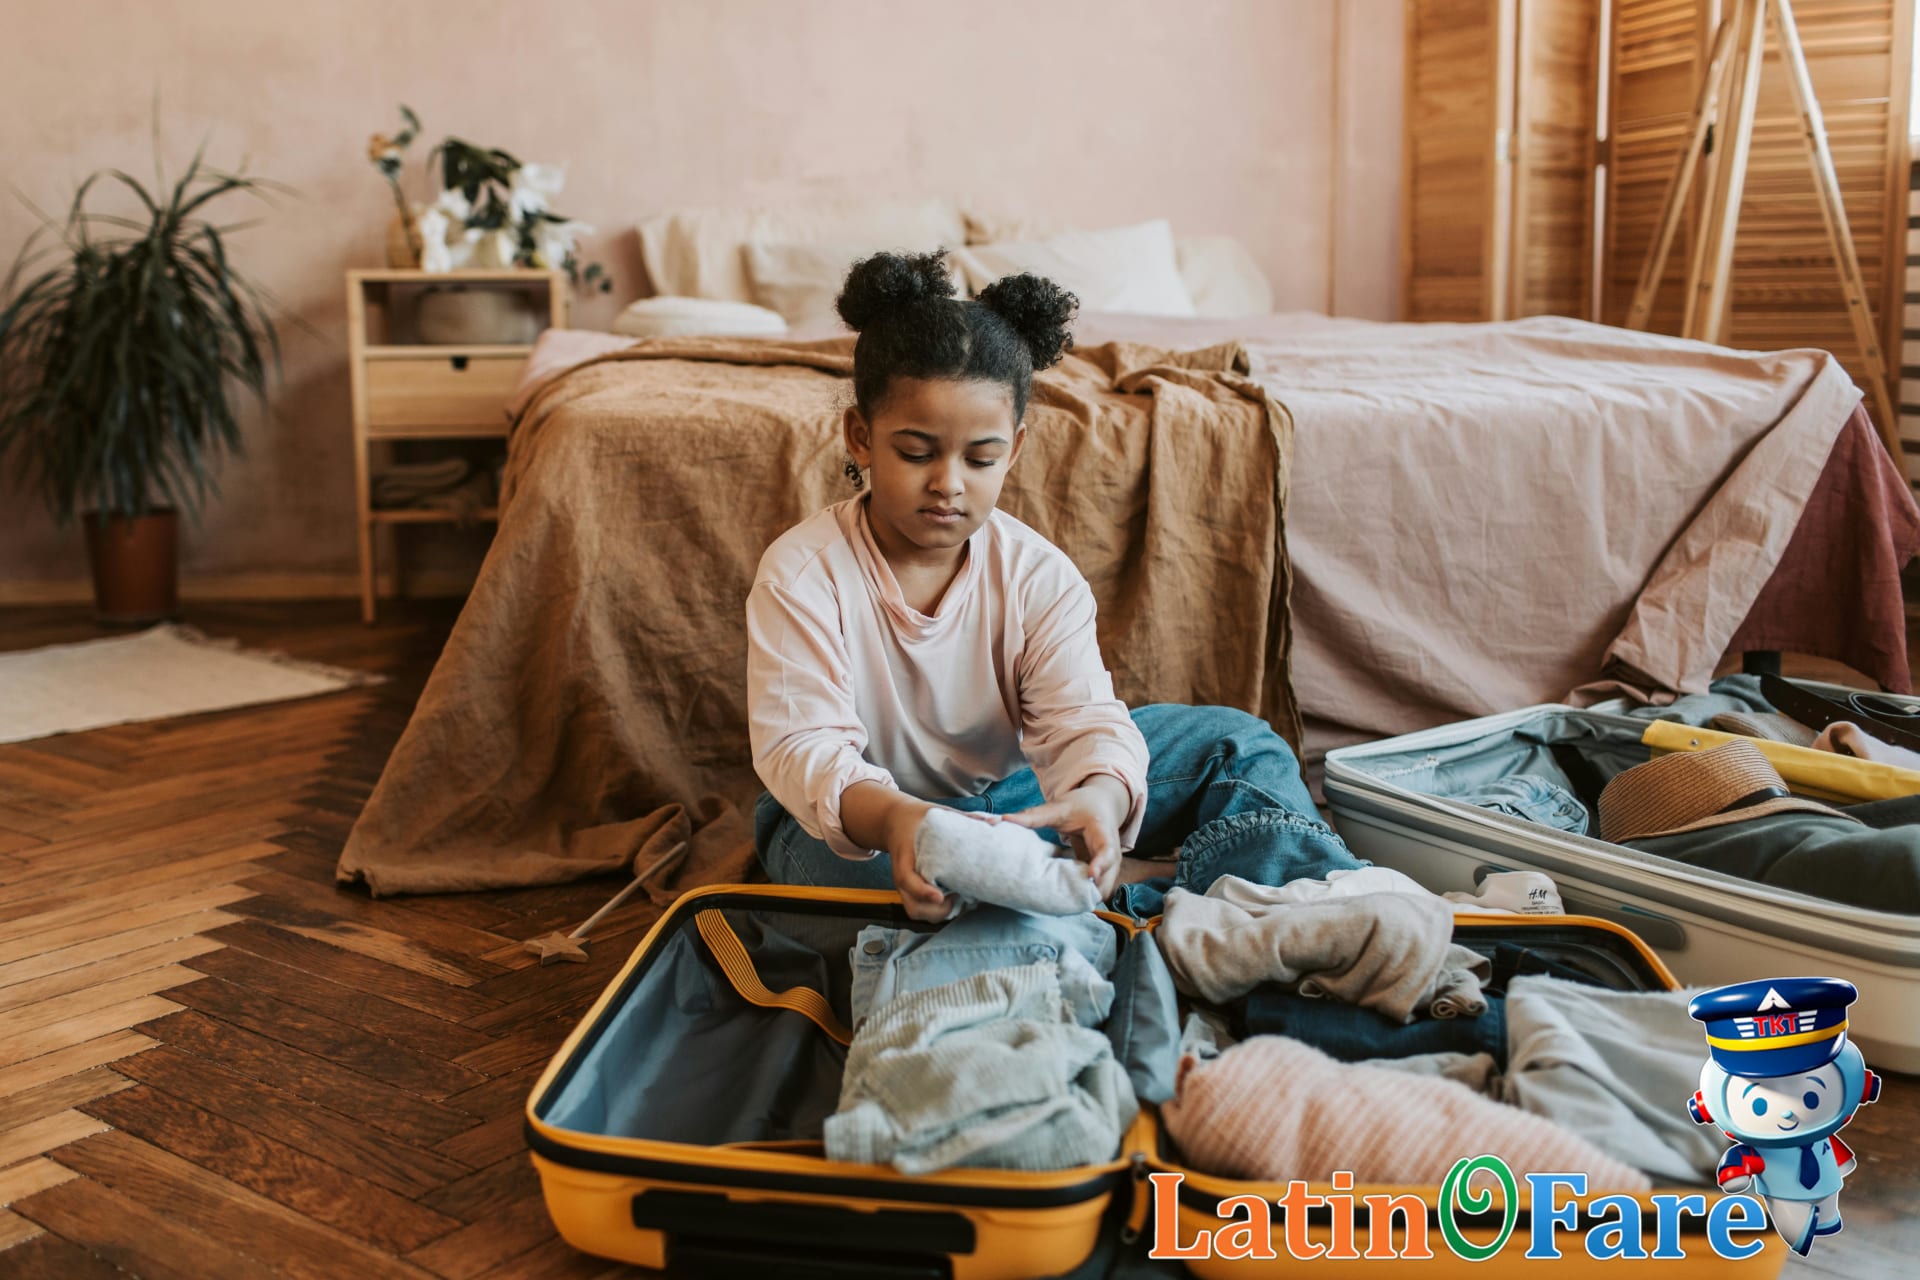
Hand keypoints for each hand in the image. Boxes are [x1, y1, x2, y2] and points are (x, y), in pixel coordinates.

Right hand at [885, 804, 956, 922]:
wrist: (895, 822)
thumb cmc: (918, 819)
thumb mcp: (937, 813)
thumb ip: (965, 819)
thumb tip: (996, 822)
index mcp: (905, 856)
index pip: (907, 880)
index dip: (923, 892)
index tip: (940, 896)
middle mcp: (903, 875)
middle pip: (914, 906)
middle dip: (938, 909)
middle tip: (959, 895)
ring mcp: (906, 886)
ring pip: (917, 912)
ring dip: (938, 912)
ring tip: (958, 898)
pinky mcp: (910, 891)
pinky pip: (920, 910)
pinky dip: (936, 911)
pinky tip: (952, 899)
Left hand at [1003, 785, 1125, 899]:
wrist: (1100, 804)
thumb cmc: (1079, 806)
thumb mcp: (1057, 808)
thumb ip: (1031, 816)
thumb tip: (1001, 820)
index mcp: (1101, 829)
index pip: (1107, 849)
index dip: (1101, 863)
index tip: (1091, 875)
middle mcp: (1111, 849)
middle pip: (1109, 874)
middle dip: (1094, 890)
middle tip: (1070, 903)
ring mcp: (1110, 862)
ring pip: (1105, 886)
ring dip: (1089, 897)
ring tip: (1063, 906)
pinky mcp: (1105, 871)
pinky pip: (1099, 888)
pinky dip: (1086, 896)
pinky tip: (1066, 902)